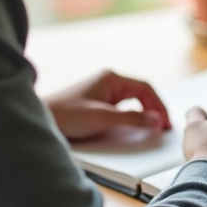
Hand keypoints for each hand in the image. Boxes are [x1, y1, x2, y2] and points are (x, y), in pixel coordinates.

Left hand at [43, 70, 171, 140]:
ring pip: (132, 100)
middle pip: (141, 93)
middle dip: (154, 109)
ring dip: (144, 113)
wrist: (41, 119)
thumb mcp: (103, 118)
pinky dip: (132, 116)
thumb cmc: (67, 115)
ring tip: (152, 128)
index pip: (145, 88)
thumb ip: (132, 119)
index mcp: (112, 78)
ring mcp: (102, 91)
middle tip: (163, 128)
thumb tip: (157, 120)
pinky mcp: (97, 102)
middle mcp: (109, 81)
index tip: (165, 123)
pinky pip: (122, 107)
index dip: (159, 106)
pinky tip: (134, 126)